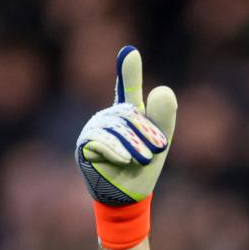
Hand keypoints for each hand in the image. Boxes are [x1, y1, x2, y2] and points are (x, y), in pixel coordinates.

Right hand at [76, 46, 177, 205]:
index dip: (129, 72)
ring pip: (115, 128)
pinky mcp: (84, 146)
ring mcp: (94, 130)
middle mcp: (109, 117)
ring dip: (134, 144)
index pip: (128, 88)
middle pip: (128, 114)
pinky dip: (116, 151)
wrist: (128, 196)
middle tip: (158, 148)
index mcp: (127, 113)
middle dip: (146, 131)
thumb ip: (163, 116)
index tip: (130, 52)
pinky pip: (100, 142)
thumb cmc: (143, 167)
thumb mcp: (159, 142)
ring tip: (143, 159)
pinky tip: (125, 160)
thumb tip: (164, 89)